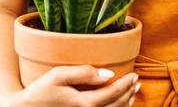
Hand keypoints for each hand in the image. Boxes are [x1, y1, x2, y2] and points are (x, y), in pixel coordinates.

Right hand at [8, 66, 139, 106]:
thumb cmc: (40, 90)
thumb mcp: (59, 75)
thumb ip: (84, 73)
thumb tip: (108, 74)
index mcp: (83, 103)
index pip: (112, 94)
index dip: (126, 84)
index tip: (135, 75)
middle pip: (115, 106)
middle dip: (128, 93)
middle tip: (137, 81)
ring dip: (124, 103)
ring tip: (132, 93)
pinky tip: (119, 105)